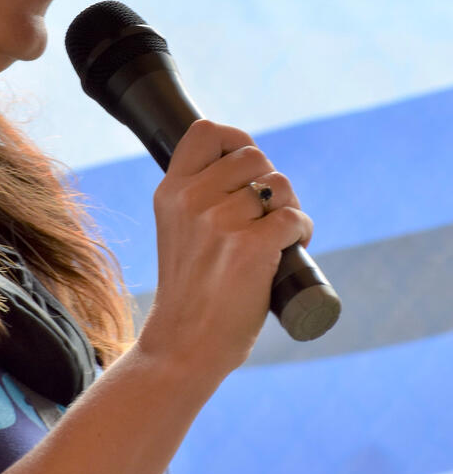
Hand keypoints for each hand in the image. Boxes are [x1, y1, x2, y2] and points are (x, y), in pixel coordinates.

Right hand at [138, 120, 312, 376]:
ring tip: (280, 234)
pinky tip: (291, 249)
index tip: (246, 165)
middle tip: (269, 213)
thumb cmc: (190, 290)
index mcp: (171, 191)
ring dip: (290, 206)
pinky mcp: (251, 247)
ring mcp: (220, 222)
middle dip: (271, 180)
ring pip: (279, 184)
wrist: (185, 343)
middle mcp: (192, 199)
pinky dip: (302, 231)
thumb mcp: (177, 229)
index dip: (236, 139)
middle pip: (254, 155)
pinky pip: (294, 217)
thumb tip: (251, 169)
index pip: (206, 131)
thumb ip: (198, 198)